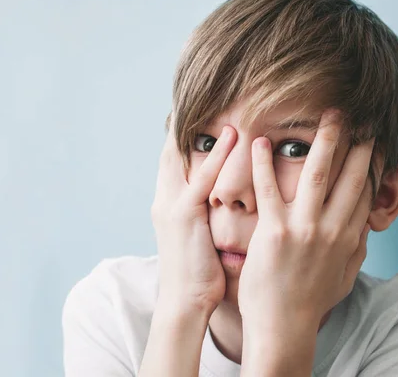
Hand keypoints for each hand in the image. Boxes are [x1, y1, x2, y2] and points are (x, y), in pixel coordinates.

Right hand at [151, 115, 236, 315]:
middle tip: (198, 94)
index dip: (181, 134)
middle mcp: (165, 199)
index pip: (173, 161)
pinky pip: (202, 179)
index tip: (195, 111)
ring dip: (200, 129)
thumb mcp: (197, 237)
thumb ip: (202, 213)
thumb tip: (217, 200)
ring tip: (220, 103)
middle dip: (181, 123)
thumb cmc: (197, 273)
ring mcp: (172, 205)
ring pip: (183, 157)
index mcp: (169, 204)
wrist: (185, 302)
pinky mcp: (183, 216)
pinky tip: (232, 136)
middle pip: (170, 151)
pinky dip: (216, 155)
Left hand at [238, 109, 373, 331]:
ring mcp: (303, 228)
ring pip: (318, 173)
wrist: (284, 326)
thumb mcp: (345, 276)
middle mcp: (331, 228)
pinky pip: (269, 190)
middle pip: (349, 175)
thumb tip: (366, 226)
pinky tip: (262, 142)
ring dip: (325, 140)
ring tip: (329, 115)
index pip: (365, 191)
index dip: (372, 163)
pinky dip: (264, 165)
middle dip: (357, 141)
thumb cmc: (311, 301)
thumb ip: (357, 248)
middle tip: (359, 116)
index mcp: (348, 237)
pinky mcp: (274, 232)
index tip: (375, 140)